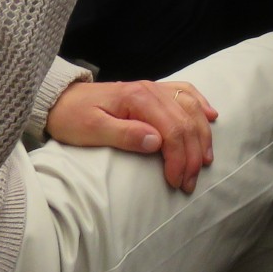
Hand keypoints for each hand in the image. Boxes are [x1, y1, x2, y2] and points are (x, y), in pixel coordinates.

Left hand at [45, 78, 218, 192]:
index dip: (178, 158)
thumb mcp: (91, 130)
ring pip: (191, 108)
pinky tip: (211, 117)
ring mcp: (155, 88)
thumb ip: (124, 134)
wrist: (61, 99)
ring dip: (201, 135)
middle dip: (192, 155)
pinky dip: (201, 105)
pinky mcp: (154, 92)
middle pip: (186, 121)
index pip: (171, 130)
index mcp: (138, 98)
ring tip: (205, 161)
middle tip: (189, 183)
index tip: (175, 183)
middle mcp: (151, 89)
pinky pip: (186, 93)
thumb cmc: (73, 118)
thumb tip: (156, 142)